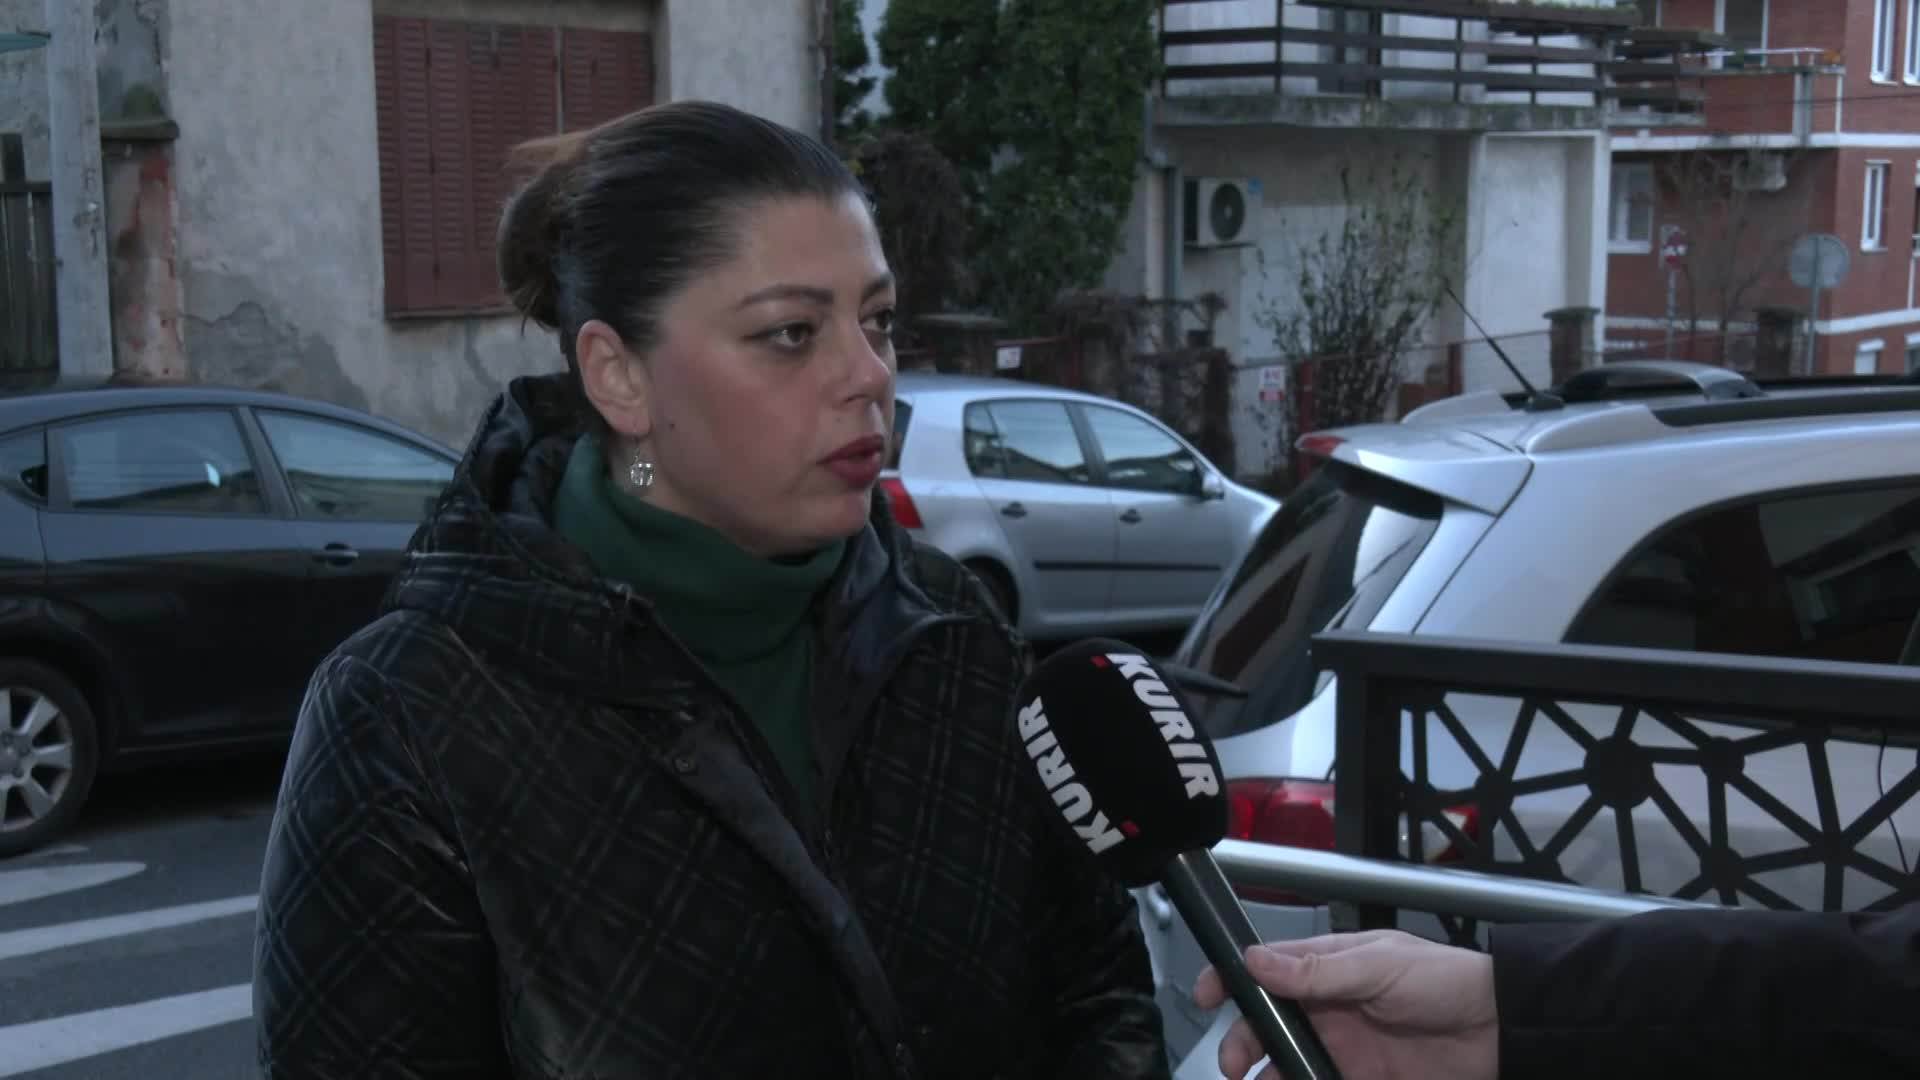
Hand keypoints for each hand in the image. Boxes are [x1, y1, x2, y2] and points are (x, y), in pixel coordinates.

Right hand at [1192, 929, 1498, 1079]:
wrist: (1502, 1033)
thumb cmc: (1446, 982)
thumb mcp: (1380, 966)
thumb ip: (1318, 971)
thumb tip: (1255, 961)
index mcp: (1327, 968)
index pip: (1265, 969)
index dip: (1230, 979)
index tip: (1204, 997)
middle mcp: (1327, 1008)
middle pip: (1265, 1024)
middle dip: (1240, 1042)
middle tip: (1233, 1063)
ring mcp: (1341, 1049)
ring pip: (1284, 1064)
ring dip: (1263, 1076)